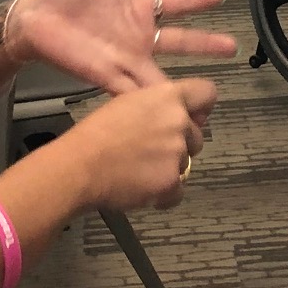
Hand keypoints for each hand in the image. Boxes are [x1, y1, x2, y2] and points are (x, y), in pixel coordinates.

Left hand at [11, 0, 236, 93]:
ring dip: (180, 83)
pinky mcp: (105, 74)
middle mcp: (137, 34)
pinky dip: (146, 100)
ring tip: (204, 92)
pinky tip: (162, 109)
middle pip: (178, 40)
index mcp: (138, 6)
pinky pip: (130, 90)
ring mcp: (124, 57)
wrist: (35, 17)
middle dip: (205, 43)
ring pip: (160, 72)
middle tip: (231, 46)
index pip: (175, 2)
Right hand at [70, 78, 215, 212]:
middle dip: (181, 145)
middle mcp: (179, 121)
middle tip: (153, 151)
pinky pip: (178, 191)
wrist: (80, 165)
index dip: (201, 108)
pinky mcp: (172, 181)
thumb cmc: (96, 133)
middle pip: (197, 136)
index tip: (193, 118)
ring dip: (169, 169)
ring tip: (140, 170)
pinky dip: (164, 194)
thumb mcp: (128, 103)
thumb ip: (157, 106)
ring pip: (186, 164)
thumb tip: (172, 114)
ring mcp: (178, 152)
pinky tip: (142, 189)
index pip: (207, 93)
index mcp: (168, 96)